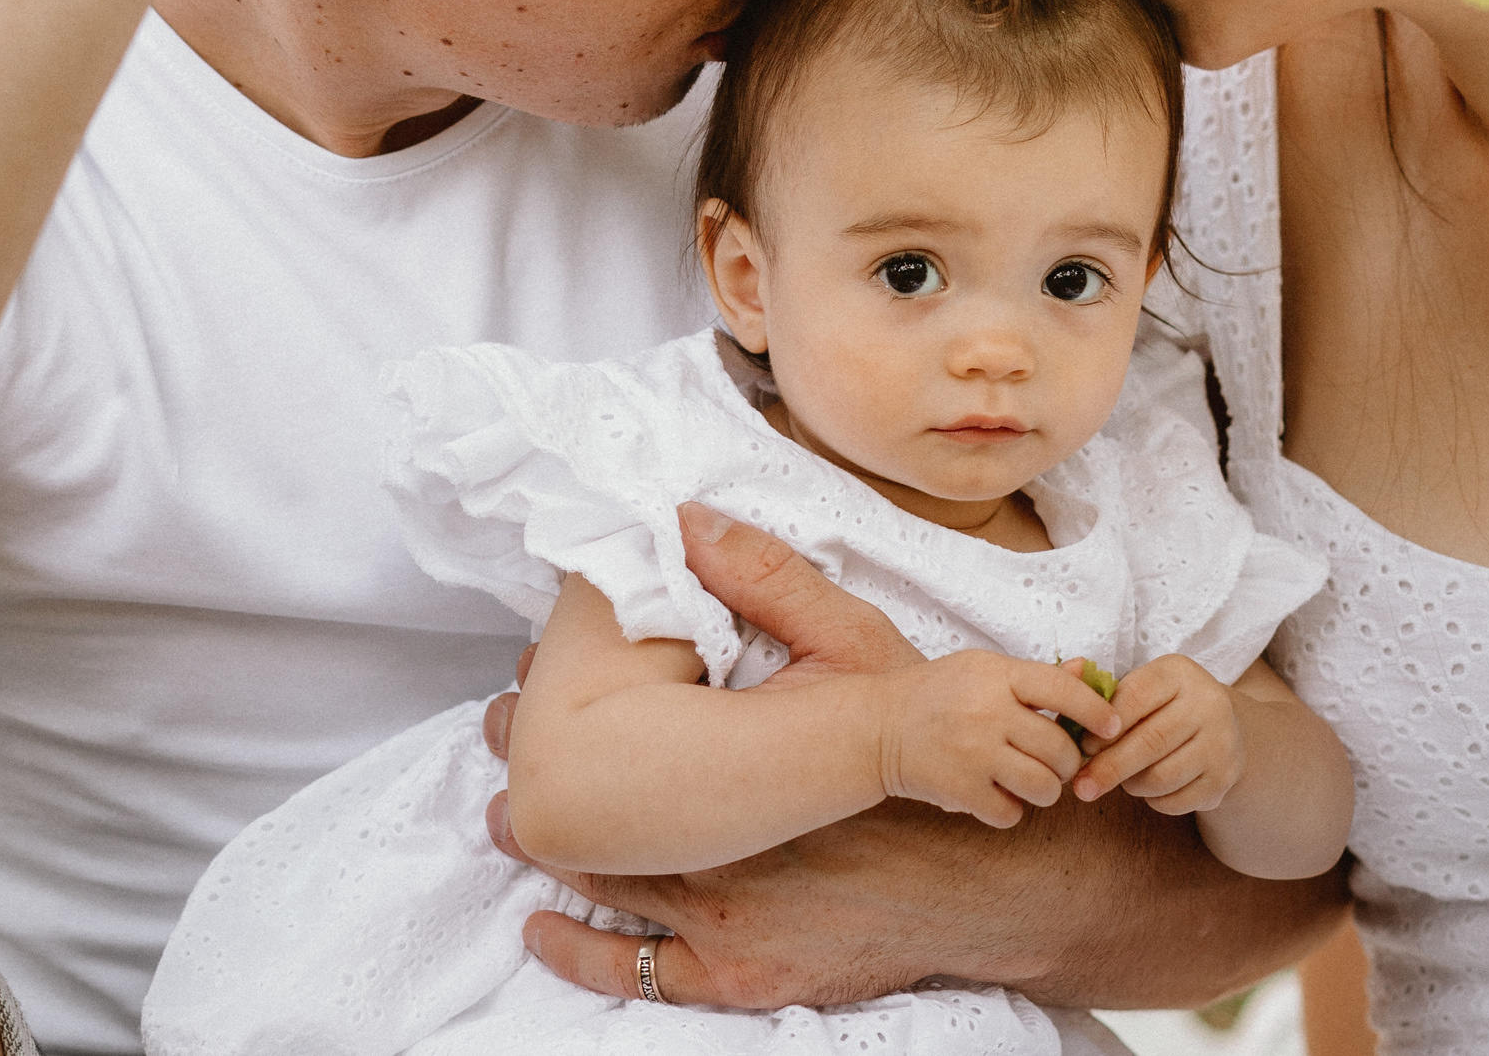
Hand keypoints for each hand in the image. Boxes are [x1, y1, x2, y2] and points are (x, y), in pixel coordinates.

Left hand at [479, 507, 1074, 1008]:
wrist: (992, 871)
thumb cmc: (919, 742)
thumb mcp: (852, 646)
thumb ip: (769, 580)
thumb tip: (689, 516)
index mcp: (721, 761)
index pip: (598, 713)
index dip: (550, 685)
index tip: (523, 666)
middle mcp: (709, 852)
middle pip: (578, 798)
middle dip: (528, 755)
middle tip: (495, 725)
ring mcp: (721, 922)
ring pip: (594, 883)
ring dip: (542, 844)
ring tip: (501, 813)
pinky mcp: (739, 972)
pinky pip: (635, 969)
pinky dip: (579, 947)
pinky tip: (543, 926)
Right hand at [875, 651, 1122, 826]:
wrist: (876, 727)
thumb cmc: (936, 695)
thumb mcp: (983, 671)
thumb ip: (1037, 676)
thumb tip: (1091, 672)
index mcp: (996, 676)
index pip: (1064, 690)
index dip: (1097, 711)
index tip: (1112, 726)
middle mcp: (987, 712)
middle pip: (1060, 749)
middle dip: (1068, 763)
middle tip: (1056, 763)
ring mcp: (973, 753)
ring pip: (1044, 787)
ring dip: (1045, 791)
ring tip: (1030, 782)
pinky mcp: (960, 790)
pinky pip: (1011, 813)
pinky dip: (1009, 810)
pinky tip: (995, 794)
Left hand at [1072, 655, 1242, 814]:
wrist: (1223, 729)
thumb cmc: (1161, 708)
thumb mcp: (1137, 689)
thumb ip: (1097, 692)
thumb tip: (1059, 699)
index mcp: (1178, 673)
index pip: (1134, 698)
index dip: (1103, 727)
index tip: (1082, 746)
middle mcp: (1208, 703)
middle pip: (1149, 742)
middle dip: (1108, 767)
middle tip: (1080, 786)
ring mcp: (1222, 741)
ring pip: (1161, 776)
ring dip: (1131, 785)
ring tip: (1122, 778)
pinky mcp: (1225, 777)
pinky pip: (1176, 800)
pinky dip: (1153, 800)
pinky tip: (1150, 787)